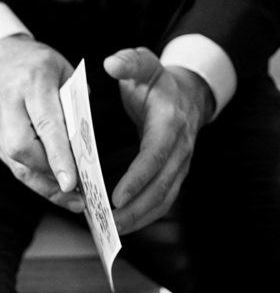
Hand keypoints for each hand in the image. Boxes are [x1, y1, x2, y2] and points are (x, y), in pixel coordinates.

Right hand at [0, 35, 84, 211]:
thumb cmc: (34, 63)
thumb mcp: (62, 70)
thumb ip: (75, 102)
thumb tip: (87, 140)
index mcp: (32, 82)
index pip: (46, 125)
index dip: (59, 156)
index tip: (72, 182)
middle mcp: (8, 104)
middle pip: (22, 148)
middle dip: (50, 173)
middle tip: (78, 190)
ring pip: (16, 163)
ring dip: (44, 185)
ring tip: (72, 199)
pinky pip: (12, 164)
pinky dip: (35, 179)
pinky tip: (54, 188)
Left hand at [104, 47, 212, 233]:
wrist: (186, 93)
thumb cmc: (158, 82)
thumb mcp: (144, 64)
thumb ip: (129, 62)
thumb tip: (112, 63)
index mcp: (170, 122)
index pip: (155, 155)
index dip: (138, 178)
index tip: (116, 196)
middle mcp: (179, 148)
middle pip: (161, 185)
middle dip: (135, 208)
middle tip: (106, 223)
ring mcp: (179, 164)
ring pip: (163, 198)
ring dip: (139, 217)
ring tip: (109, 230)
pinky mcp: (173, 174)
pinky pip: (162, 200)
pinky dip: (143, 215)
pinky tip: (120, 226)